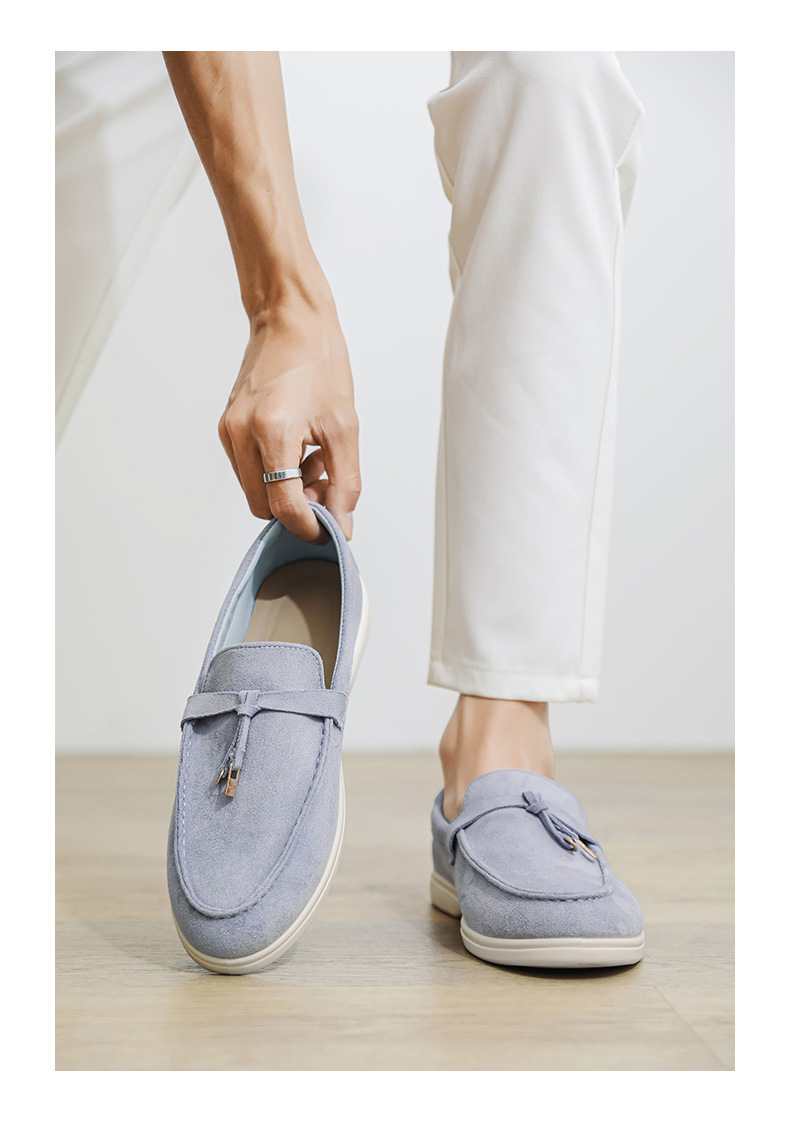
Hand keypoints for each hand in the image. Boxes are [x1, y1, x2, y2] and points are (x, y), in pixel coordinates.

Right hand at [219, 297, 360, 541]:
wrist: (291, 321)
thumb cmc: (318, 361)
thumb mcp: (344, 426)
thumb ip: (345, 482)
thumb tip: (342, 522)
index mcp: (273, 431)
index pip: (283, 505)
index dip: (308, 526)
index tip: (327, 530)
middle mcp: (242, 433)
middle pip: (263, 506)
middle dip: (297, 508)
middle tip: (326, 487)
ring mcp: (229, 430)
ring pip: (255, 491)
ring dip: (285, 490)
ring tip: (314, 462)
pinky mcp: (226, 427)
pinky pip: (248, 470)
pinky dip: (273, 473)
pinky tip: (297, 451)